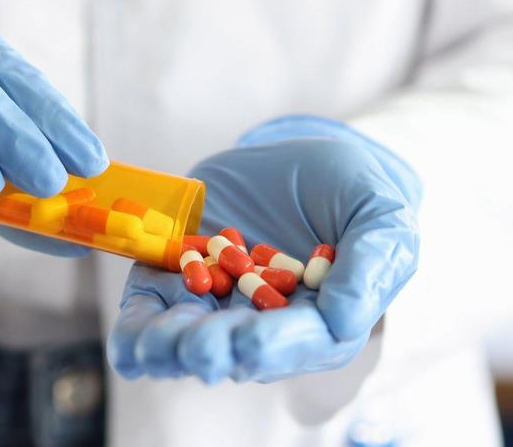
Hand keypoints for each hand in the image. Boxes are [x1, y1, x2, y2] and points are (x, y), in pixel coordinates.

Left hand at [107, 116, 419, 382]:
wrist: (307, 163)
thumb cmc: (357, 193)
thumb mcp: (382, 217)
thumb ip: (372, 266)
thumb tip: (345, 322)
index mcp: (325, 323)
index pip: (300, 342)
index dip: (273, 345)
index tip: (247, 344)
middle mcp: (269, 326)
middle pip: (236, 349)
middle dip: (211, 349)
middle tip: (193, 347)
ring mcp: (222, 305)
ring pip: (189, 338)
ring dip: (167, 347)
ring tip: (149, 349)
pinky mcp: (183, 279)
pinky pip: (156, 308)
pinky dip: (141, 322)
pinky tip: (130, 339)